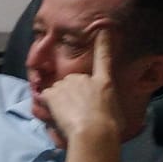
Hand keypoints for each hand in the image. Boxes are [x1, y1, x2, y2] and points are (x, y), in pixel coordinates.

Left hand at [40, 25, 123, 144]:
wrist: (94, 132)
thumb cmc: (110, 127)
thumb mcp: (117, 113)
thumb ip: (109, 106)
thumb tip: (111, 113)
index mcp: (104, 82)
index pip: (104, 58)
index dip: (103, 43)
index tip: (103, 29)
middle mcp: (84, 78)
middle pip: (73, 82)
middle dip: (72, 94)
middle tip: (78, 113)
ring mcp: (66, 84)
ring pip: (58, 91)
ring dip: (60, 101)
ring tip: (69, 117)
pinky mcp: (52, 93)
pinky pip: (45, 98)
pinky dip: (47, 106)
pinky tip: (56, 115)